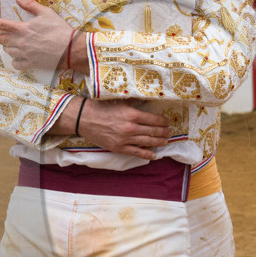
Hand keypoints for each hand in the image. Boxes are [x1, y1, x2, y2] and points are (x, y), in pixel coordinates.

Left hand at [0, 0, 80, 69]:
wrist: (70, 48)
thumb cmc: (59, 29)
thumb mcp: (46, 13)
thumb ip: (31, 5)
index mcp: (23, 28)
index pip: (2, 24)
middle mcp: (21, 42)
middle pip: (3, 40)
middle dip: (3, 36)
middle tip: (7, 34)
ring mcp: (25, 54)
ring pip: (8, 51)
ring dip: (8, 47)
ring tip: (14, 45)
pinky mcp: (31, 63)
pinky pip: (16, 64)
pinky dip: (15, 61)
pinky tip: (18, 59)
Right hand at [55, 96, 170, 159]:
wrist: (85, 119)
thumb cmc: (102, 107)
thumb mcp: (120, 102)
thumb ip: (134, 104)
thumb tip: (147, 101)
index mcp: (132, 114)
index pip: (154, 119)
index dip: (163, 121)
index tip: (168, 121)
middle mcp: (131, 128)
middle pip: (153, 131)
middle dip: (164, 132)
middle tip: (170, 132)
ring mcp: (125, 139)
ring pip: (147, 142)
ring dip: (159, 142)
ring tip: (166, 141)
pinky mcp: (119, 148)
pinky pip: (136, 152)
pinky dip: (147, 154)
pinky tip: (154, 155)